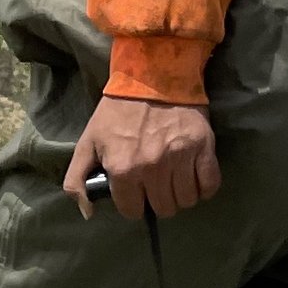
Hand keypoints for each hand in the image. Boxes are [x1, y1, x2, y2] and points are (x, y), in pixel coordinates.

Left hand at [66, 94, 220, 221]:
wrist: (153, 75)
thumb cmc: (118, 110)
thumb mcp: (88, 141)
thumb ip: (77, 179)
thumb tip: (87, 212)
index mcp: (123, 169)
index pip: (133, 210)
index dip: (133, 203)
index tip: (135, 192)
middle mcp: (153, 169)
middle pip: (164, 208)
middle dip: (158, 201)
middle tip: (156, 185)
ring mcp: (181, 159)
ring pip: (187, 200)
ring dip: (181, 195)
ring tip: (175, 181)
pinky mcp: (204, 148)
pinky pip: (210, 185)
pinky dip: (204, 187)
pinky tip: (195, 178)